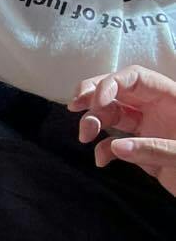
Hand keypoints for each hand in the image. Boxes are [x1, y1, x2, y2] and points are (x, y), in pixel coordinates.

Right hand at [69, 66, 175, 197]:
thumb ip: (153, 150)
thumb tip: (115, 147)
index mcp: (171, 99)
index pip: (135, 78)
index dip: (111, 83)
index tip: (95, 102)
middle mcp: (156, 109)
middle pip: (118, 90)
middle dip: (93, 95)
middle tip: (75, 108)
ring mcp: (148, 128)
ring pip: (112, 114)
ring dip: (93, 122)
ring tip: (85, 137)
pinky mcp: (142, 148)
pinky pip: (115, 142)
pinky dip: (103, 150)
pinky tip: (102, 162)